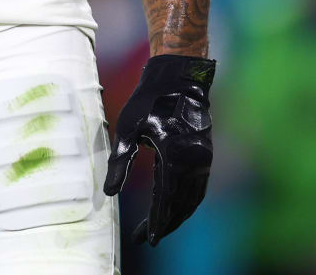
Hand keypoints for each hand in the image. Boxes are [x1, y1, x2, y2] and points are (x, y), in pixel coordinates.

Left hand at [103, 54, 214, 245]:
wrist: (179, 76)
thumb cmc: (149, 99)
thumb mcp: (128, 128)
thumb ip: (120, 162)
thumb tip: (110, 193)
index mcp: (173, 155)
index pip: (164, 200)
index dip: (157, 222)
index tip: (148, 239)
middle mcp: (193, 160)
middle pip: (181, 204)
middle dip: (166, 224)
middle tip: (148, 238)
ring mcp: (202, 158)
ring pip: (192, 198)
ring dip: (178, 216)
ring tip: (160, 227)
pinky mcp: (205, 153)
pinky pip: (198, 187)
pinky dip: (188, 202)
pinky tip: (176, 207)